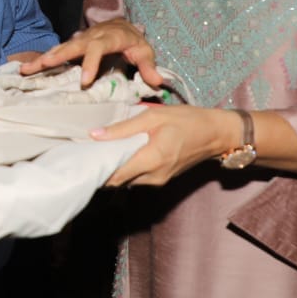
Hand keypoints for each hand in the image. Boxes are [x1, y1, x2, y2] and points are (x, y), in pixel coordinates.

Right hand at [18, 17, 160, 87]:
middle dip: (58, 55)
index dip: (91, 63)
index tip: (84, 81)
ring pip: (60, 48)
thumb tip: (157, 82)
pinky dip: (41, 60)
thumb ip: (149, 66)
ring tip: (26, 69)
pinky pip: (56, 52)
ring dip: (43, 58)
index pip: (99, 48)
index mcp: (110, 37)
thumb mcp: (145, 51)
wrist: (121, 26)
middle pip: (73, 45)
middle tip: (43, 65)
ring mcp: (79, 40)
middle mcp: (91, 36)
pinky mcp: (72, 46)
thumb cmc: (132, 41)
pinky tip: (27, 69)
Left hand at [93, 104, 226, 185]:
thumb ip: (123, 128)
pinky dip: (125, 168)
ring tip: (98, 151)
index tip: (80, 157)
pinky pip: (136, 177)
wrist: (217, 134)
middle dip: (100, 169)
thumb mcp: (153, 116)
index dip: (95, 169)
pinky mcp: (161, 179)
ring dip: (113, 169)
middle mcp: (153, 177)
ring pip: (126, 180)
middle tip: (84, 153)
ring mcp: (158, 181)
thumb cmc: (187, 120)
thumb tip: (94, 135)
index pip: (114, 175)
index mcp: (151, 160)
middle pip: (117, 180)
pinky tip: (118, 153)